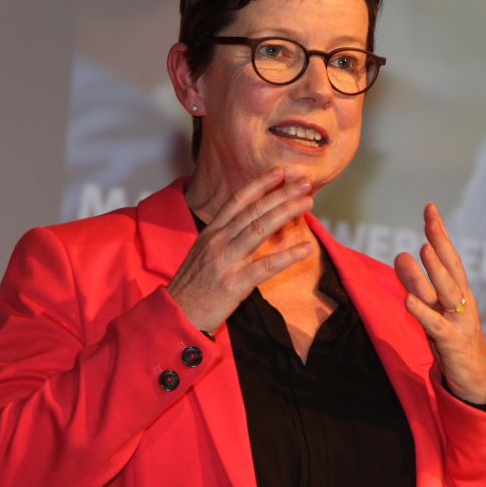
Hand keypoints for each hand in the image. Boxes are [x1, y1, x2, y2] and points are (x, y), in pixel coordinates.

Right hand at [167, 168, 313, 331]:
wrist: (177, 314)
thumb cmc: (192, 286)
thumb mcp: (202, 253)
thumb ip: (222, 237)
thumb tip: (247, 225)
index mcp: (210, 232)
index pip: (237, 201)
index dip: (259, 184)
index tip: (279, 172)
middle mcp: (218, 241)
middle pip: (253, 210)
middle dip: (280, 193)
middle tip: (303, 182)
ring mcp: (226, 261)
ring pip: (260, 229)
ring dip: (286, 212)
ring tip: (307, 202)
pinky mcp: (235, 283)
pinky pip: (267, 265)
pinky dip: (288, 256)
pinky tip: (306, 248)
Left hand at [394, 203, 485, 403]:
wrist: (475, 379)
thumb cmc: (452, 338)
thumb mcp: (435, 308)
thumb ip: (418, 284)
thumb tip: (401, 256)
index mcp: (459, 292)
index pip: (450, 257)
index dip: (440, 233)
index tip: (430, 209)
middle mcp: (461, 302)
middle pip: (451, 268)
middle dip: (441, 243)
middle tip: (429, 220)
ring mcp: (458, 321)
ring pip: (445, 293)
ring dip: (434, 272)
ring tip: (422, 251)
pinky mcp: (451, 342)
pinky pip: (434, 325)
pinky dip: (422, 312)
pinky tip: (408, 300)